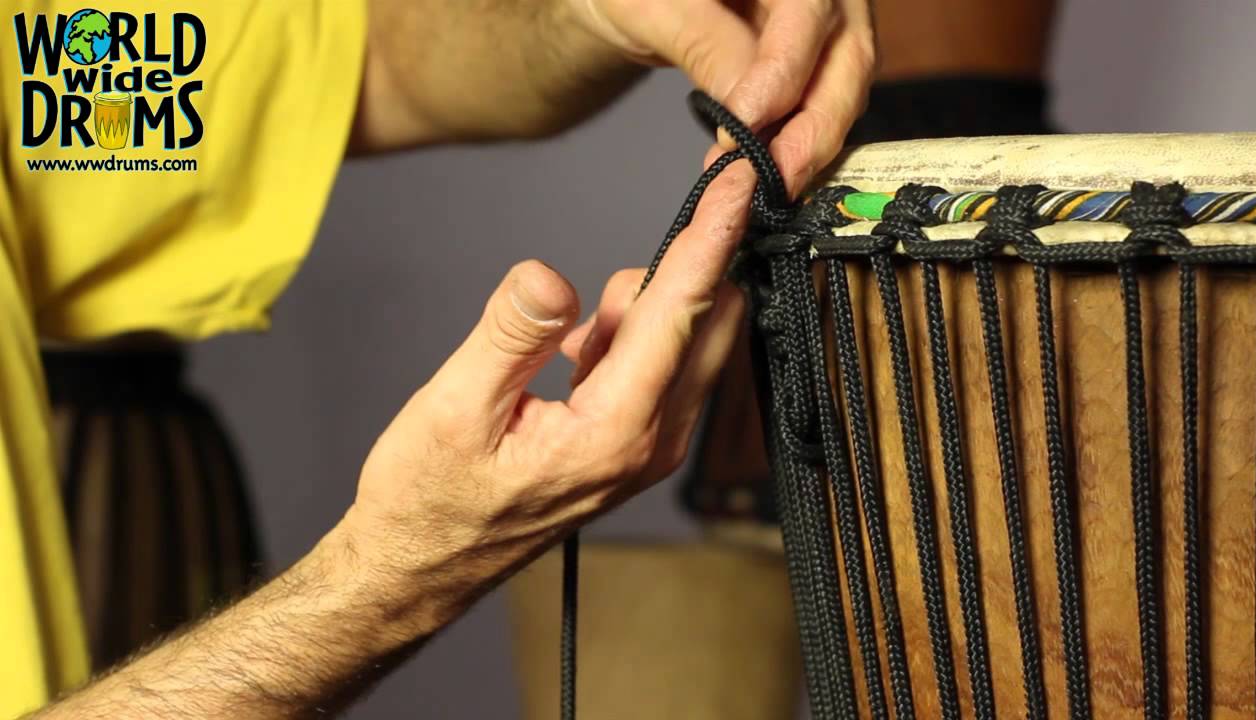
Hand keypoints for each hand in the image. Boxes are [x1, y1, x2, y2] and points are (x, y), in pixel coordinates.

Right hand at [338, 164, 753, 634]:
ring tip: (570, 334)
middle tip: (665, 213)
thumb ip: (511, 334)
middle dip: (698, 259)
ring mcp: (649, 449)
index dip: (710, 237)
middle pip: (710, 324)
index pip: (678, 313)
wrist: (422, 565)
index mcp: (614, 431)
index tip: (736, 180)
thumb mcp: (453, 406)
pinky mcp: (636, 446)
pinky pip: (663, 367)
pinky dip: (635, 333)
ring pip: (690, 344)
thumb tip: (553, 278)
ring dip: (651, 304)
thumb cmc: (430, 497)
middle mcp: (650, 443)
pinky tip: (575, 351)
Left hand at [567, 0, 875, 195]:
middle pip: (849, 55)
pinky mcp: (821, 62)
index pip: (806, 11)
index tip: (746, 127)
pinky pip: (827, 103)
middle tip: (777, 179)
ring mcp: (830, 23)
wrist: (648, 1)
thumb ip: (706, 48)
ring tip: (768, 184)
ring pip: (846, 86)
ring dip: (812, 142)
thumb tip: (747, 117)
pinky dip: (801, 141)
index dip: (782, 74)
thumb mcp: (657, 8)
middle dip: (815, 125)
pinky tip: (769, 171)